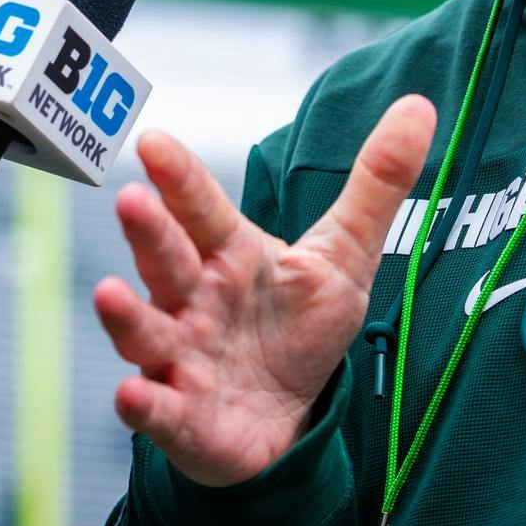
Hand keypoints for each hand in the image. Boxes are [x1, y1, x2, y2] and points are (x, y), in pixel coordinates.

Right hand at [93, 96, 435, 486]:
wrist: (286, 421)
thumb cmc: (298, 327)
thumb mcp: (344, 255)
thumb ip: (375, 183)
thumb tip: (418, 105)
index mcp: (229, 253)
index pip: (201, 208)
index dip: (179, 176)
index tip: (153, 141)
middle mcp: (193, 299)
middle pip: (165, 259)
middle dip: (146, 231)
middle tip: (130, 198)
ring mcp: (180, 357)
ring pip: (146, 330)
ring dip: (125, 315)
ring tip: (107, 294)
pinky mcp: (180, 417)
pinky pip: (156, 411)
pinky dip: (142, 406)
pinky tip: (133, 397)